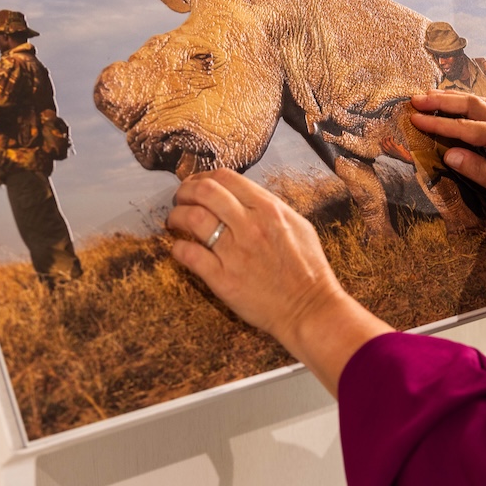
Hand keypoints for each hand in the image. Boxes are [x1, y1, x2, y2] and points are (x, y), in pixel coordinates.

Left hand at [166, 169, 391, 396]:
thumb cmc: (307, 269)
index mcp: (269, 209)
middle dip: (185, 191)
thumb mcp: (297, 225)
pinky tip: (179, 249)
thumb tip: (244, 197)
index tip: (196, 184)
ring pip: (192, 219)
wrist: (310, 308)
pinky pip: (189, 255)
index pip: (225, 177)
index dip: (203, 176)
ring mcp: (235, 252)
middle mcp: (250, 225)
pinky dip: (178, 248)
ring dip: (176, 216)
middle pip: (204, 191)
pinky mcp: (223, 279)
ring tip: (174, 222)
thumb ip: (270, 207)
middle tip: (180, 199)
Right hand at [379, 135, 412, 162]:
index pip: (383, 147)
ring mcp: (392, 148)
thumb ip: (393, 149)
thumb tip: (392, 145)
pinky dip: (391, 138)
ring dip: (387, 138)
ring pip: (387, 142)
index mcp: (389, 152)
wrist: (405, 157)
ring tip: (389, 136)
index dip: (382, 143)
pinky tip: (392, 137)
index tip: (382, 140)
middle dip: (383, 140)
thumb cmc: (401, 154)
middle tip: (385, 137)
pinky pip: (391, 141)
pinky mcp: (395, 146)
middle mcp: (389, 150)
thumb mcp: (395, 152)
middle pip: (384, 144)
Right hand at [410, 90, 485, 224]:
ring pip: (479, 104)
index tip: (415, 119)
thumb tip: (450, 155)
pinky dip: (467, 107)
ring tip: (431, 98)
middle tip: (417, 100)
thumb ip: (477, 170)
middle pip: (470, 104)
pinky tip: (459, 109)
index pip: (463, 127)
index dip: (437, 123)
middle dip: (441, 100)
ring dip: (454, 100)